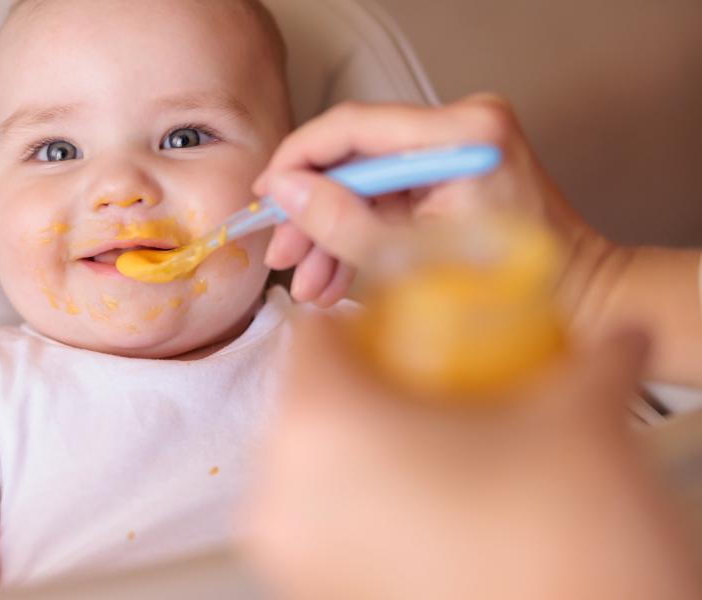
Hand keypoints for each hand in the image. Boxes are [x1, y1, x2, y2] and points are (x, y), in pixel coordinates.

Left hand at [239, 313, 700, 599]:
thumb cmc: (559, 541)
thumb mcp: (581, 428)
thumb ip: (590, 363)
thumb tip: (616, 337)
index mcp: (319, 425)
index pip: (315, 337)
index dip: (367, 326)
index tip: (413, 333)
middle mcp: (278, 493)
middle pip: (309, 407)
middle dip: (370, 395)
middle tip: (439, 400)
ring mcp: (290, 560)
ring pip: (311, 474)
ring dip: (367, 459)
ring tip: (446, 465)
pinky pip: (324, 532)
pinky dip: (364, 514)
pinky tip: (438, 520)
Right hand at [254, 94, 610, 310]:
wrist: (575, 305)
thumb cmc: (511, 291)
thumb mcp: (406, 259)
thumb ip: (339, 221)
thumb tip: (283, 191)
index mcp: (463, 133)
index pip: (355, 127)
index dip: (299, 159)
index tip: (266, 193)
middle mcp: (463, 126)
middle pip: (357, 156)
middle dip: (313, 208)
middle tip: (281, 249)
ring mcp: (458, 148)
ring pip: (367, 182)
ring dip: (331, 231)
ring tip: (306, 281)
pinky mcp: (452, 172)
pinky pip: (388, 197)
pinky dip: (360, 234)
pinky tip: (332, 276)